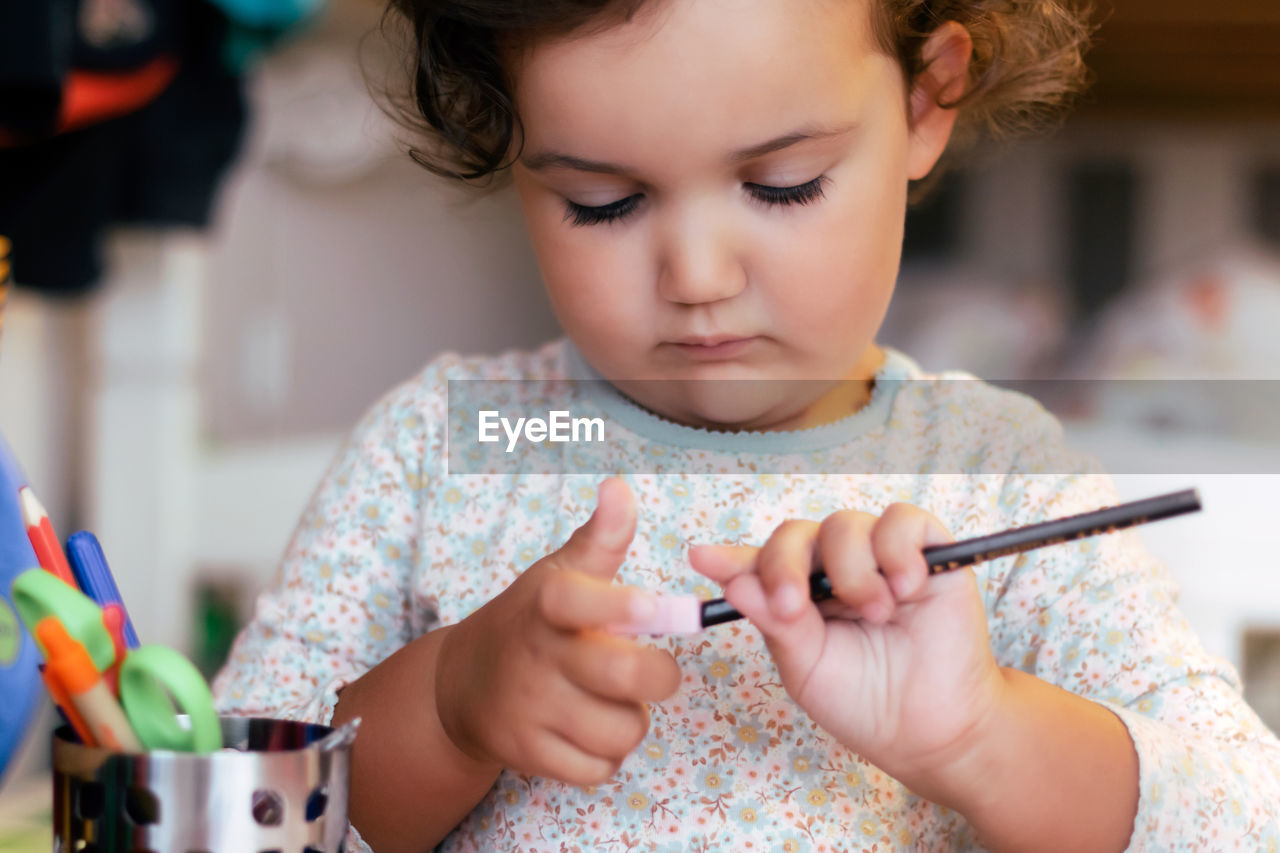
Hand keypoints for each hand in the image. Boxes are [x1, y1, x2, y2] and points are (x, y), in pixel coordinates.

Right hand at [436, 478, 681, 784]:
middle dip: (659, 675)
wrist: (461, 685)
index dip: (620, 606)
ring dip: (631, 719)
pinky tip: (590, 730)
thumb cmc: (531, 622)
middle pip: (625, 674)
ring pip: (622, 729)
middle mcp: (536, 655)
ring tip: (612, 700)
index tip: (652, 610)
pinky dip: (607, 756)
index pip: (578, 600)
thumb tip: (619, 487)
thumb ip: (600, 537)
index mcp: (548, 603)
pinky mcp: (528, 754)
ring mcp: (530, 708)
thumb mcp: (559, 573)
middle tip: (651, 669)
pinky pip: (600, 769)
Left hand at [689, 504, 1004, 786]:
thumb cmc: (863, 701)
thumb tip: (733, 582)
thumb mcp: (806, 667)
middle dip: (784, 567)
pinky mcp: (927, 552)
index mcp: (795, 595)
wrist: (930, 730)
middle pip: (794, 535)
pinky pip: (903, 520)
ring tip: (875, 614)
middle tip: (793, 609)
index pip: (757, 564)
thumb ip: (776, 622)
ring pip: (845, 524)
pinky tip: (906, 588)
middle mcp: (831, 568)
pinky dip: (898, 550)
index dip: (730, 559)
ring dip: (852, 571)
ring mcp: (878, 557)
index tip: (699, 558)